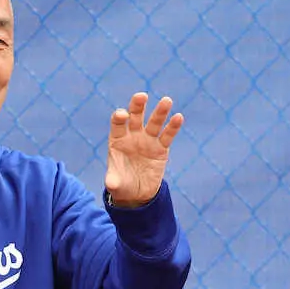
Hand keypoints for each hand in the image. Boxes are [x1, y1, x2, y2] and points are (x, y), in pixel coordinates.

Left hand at [105, 93, 183, 208]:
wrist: (137, 193)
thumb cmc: (122, 185)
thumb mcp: (116, 184)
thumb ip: (113, 181)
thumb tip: (111, 184)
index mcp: (118, 140)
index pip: (118, 123)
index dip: (119, 117)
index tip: (123, 115)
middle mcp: (133, 136)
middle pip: (135, 117)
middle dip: (137, 106)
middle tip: (141, 96)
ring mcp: (148, 140)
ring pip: (154, 123)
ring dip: (160, 111)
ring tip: (166, 100)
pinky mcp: (161, 148)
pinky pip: (167, 135)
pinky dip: (173, 126)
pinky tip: (178, 117)